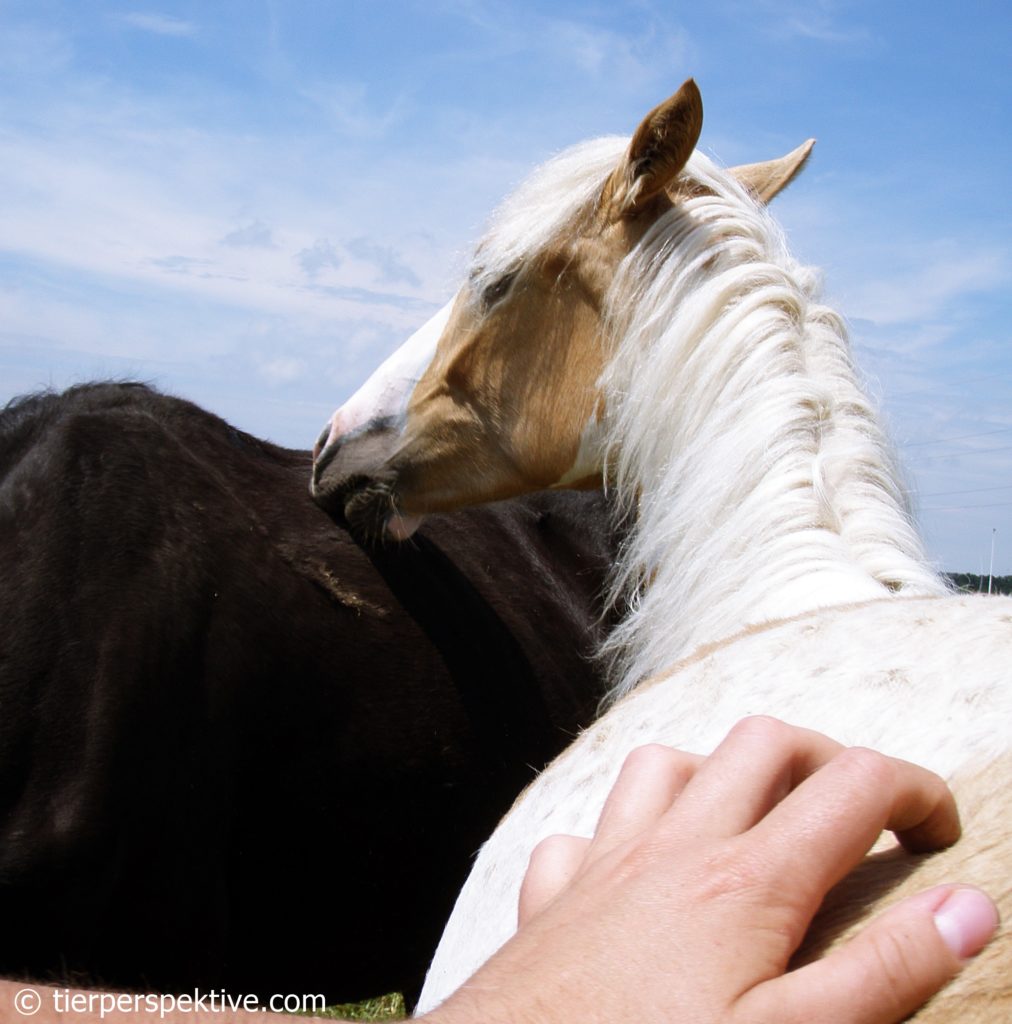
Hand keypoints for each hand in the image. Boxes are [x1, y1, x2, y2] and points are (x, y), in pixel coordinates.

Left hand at [428, 717, 997, 1023]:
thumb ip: (884, 973)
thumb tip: (968, 908)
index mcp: (747, 881)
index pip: (853, 787)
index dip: (915, 791)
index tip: (938, 830)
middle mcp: (675, 848)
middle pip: (763, 743)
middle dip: (825, 757)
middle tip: (858, 815)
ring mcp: (607, 862)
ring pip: (665, 765)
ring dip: (717, 776)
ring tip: (751, 825)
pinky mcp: (556, 895)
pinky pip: (584, 831)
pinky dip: (618, 835)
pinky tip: (634, 875)